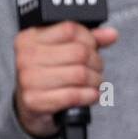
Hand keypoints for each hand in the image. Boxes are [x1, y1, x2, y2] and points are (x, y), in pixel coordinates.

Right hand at [13, 20, 117, 137]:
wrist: (31, 109)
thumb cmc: (49, 77)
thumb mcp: (62, 53)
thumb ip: (86, 41)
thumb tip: (111, 34)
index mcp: (30, 37)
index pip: (70, 29)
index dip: (90, 39)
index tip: (93, 48)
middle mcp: (26, 56)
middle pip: (79, 53)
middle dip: (96, 62)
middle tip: (97, 69)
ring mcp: (29, 79)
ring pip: (80, 74)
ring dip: (96, 81)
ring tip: (95, 83)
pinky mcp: (35, 101)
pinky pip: (74, 95)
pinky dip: (90, 96)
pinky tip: (91, 95)